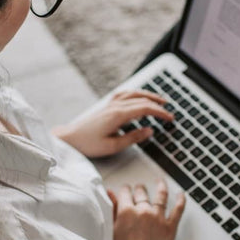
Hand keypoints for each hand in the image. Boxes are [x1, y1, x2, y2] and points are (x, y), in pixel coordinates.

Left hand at [53, 90, 172, 157]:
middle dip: (158, 104)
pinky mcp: (106, 106)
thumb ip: (133, 138)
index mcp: (118, 115)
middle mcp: (115, 106)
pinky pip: (125, 94)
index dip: (160, 113)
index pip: (145, 109)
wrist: (69, 138)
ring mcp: (110, 104)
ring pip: (134, 94)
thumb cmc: (88, 144)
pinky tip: (139, 97)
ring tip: (160, 101)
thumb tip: (149, 130)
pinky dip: (136, 94)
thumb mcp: (113, 146)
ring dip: (148, 95)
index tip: (170, 118)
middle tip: (169, 111)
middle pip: (142, 99)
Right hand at [108, 179, 186, 239]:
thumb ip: (112, 209)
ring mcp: (158, 218)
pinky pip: (178, 210)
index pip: (126, 192)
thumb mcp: (111, 230)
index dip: (125, 190)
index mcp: (126, 211)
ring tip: (160, 183)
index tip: (126, 190)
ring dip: (160, 187)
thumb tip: (110, 193)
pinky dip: (181, 200)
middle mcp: (143, 211)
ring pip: (160, 196)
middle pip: (142, 193)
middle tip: (139, 189)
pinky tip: (181, 194)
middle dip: (139, 189)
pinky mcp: (170, 228)